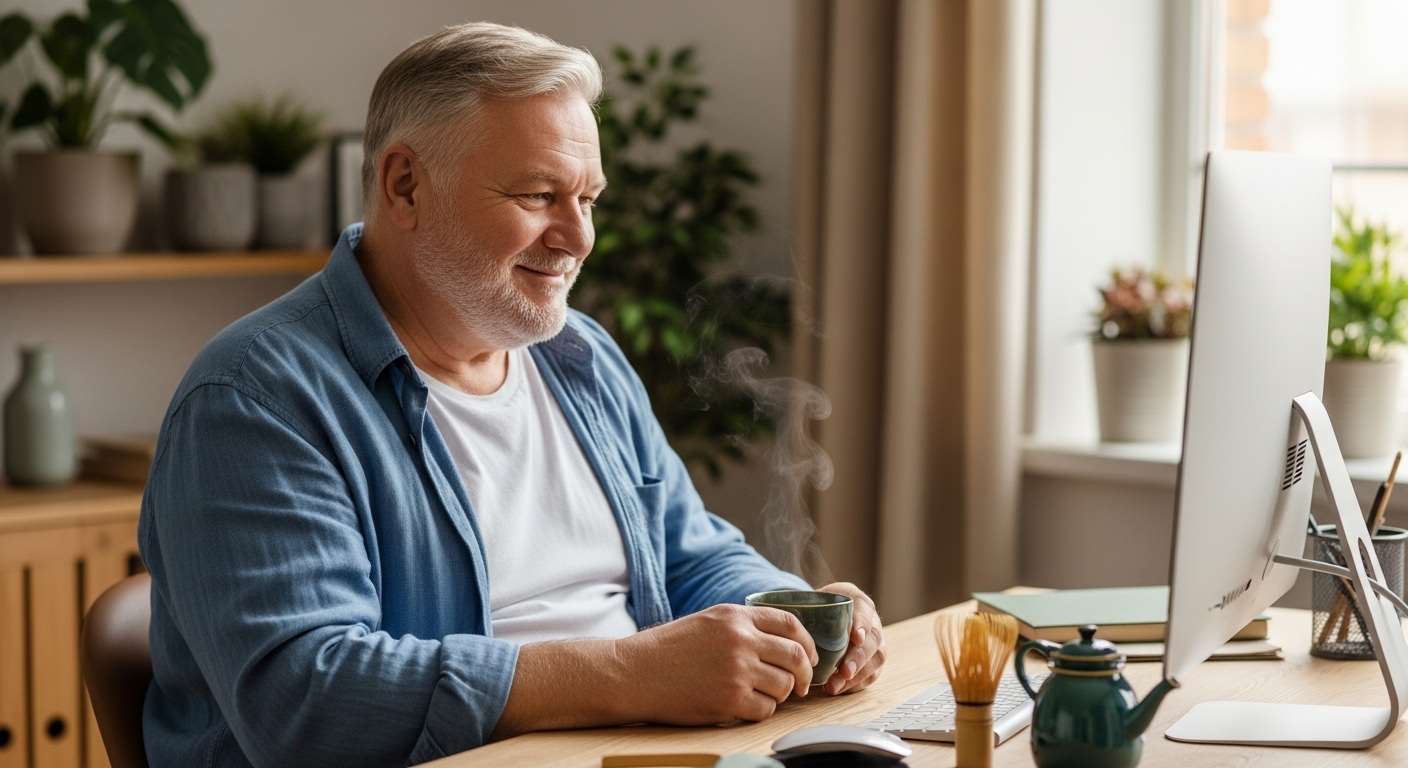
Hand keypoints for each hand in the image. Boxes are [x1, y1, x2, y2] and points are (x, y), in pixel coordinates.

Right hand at [613, 603, 817, 723]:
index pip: (791, 624)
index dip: (807, 643)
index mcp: (736, 616)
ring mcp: (737, 670)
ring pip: (783, 686)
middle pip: (796, 656)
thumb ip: (744, 626)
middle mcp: (741, 640)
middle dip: (803, 674)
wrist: (635, 673)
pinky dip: (759, 711)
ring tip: (757, 694)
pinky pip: (765, 710)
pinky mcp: (730, 700)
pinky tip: (742, 706)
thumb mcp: (709, 622)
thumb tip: (785, 642)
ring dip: (778, 694)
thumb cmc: (669, 650)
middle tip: (799, 685)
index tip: (808, 657)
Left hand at [816, 582, 884, 694]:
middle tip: (844, 672)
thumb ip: (806, 609)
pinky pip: (872, 674)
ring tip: (834, 687)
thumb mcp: (813, 602)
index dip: (862, 624)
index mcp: (858, 602)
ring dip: (857, 676)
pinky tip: (839, 689)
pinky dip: (856, 684)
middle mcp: (872, 621)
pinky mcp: (873, 660)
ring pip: (876, 658)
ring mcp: (875, 642)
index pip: (865, 610)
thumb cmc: (818, 609)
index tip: (856, 638)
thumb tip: (782, 618)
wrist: (824, 617)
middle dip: (859, 658)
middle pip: (873, 639)